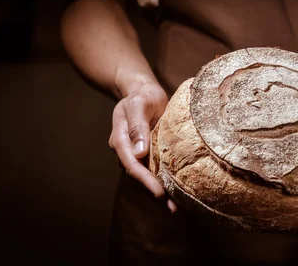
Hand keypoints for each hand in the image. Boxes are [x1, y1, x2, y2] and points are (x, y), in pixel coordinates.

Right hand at [108, 82, 176, 212]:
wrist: (144, 91)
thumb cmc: (142, 96)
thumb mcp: (139, 105)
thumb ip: (138, 126)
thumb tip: (139, 152)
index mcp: (120, 139)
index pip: (130, 163)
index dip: (143, 178)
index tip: (157, 191)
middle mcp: (127, 149)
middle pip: (138, 173)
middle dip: (152, 189)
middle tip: (169, 204)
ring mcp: (138, 152)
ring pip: (147, 174)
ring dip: (159, 190)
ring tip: (175, 206)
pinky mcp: (150, 152)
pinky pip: (156, 168)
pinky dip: (164, 180)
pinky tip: (177, 193)